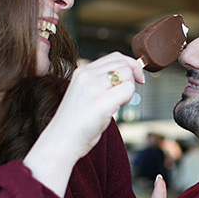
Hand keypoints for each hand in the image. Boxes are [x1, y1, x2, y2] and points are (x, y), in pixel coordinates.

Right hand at [25, 52, 144, 196]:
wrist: (62, 141)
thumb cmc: (76, 122)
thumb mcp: (85, 93)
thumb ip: (100, 82)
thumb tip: (127, 75)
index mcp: (82, 71)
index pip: (114, 56)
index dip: (130, 65)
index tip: (136, 77)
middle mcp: (87, 76)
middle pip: (123, 63)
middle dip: (133, 76)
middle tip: (128, 93)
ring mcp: (93, 88)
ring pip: (127, 74)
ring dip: (130, 88)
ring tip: (120, 102)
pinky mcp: (101, 103)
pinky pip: (128, 90)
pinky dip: (128, 98)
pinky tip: (117, 108)